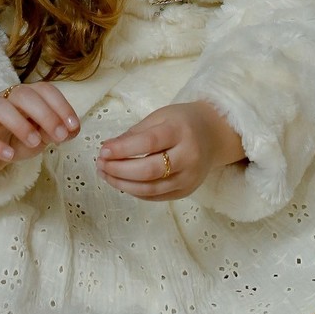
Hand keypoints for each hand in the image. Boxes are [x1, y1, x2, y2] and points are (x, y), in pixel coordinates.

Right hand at [0, 83, 79, 177]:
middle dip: (45, 114)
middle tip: (59, 136)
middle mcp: (6, 100)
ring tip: (34, 143)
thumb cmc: (15, 140)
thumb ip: (52, 132)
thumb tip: (71, 130)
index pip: (44, 90)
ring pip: (0, 107)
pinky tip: (9, 156)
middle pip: (23, 94)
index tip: (73, 127)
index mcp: (26, 97)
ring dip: (20, 124)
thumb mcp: (39, 138)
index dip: (61, 105)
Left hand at [95, 101, 244, 200]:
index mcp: (180, 131)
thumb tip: (107, 149)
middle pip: (149, 170)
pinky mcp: (186, 191)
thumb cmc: (182, 121)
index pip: (149, 143)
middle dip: (119, 170)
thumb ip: (134, 133)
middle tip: (100, 165)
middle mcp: (188, 156)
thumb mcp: (160, 117)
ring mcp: (189, 177)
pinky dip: (136, 191)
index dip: (123, 149)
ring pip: (151, 188)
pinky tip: (122, 183)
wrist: (214, 135)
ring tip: (105, 175)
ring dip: (123, 184)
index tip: (103, 150)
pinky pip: (156, 196)